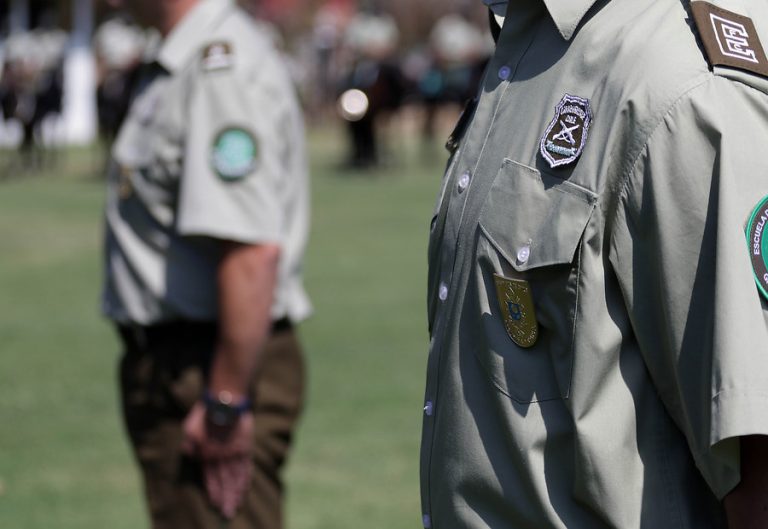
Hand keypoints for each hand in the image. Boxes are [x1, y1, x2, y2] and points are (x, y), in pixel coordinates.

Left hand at [182, 401, 254, 518]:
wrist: (226, 400)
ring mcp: (235, 453)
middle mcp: (222, 457)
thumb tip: (189, 453)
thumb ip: (190, 443)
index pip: (210, 478)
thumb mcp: (189, 427)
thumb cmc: (205, 413)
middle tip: (228, 513)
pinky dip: (246, 478)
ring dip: (237, 493)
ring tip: (237, 505)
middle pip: (225, 482)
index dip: (213, 491)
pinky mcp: (246, 447)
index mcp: (207, 454)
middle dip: (226, 499)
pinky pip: (247, 466)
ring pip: (237, 477)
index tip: (214, 504)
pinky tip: (246, 487)